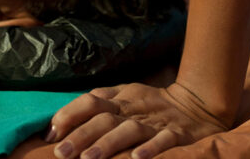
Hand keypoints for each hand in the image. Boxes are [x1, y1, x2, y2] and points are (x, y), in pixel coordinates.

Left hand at [47, 82, 228, 158]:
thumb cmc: (153, 104)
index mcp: (122, 98)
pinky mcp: (177, 135)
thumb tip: (62, 120)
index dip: (70, 114)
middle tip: (61, 153)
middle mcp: (135, 108)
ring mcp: (156, 121)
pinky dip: (150, 150)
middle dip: (81, 135)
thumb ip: (101, 104)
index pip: (91, 101)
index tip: (51, 133)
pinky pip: (163, 142)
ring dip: (108, 144)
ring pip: (129, 130)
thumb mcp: (127, 96)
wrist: (198, 103)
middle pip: (104, 118)